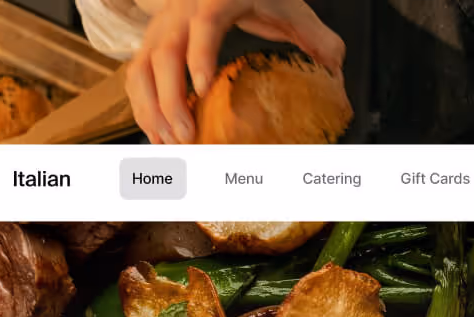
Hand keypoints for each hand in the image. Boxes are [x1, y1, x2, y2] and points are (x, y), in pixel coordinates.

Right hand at [126, 0, 344, 143]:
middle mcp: (182, 8)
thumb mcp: (291, 9)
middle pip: (164, 52)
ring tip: (169, 145)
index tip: (203, 90)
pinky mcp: (152, 43)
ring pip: (142, 66)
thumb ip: (318, 40)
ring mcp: (162, 26)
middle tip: (186, 137)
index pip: (204, 22)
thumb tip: (336, 75)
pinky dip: (143, 109)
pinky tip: (158, 137)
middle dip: (170, 100)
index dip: (199, 57)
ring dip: (151, 110)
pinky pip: (137, 77)